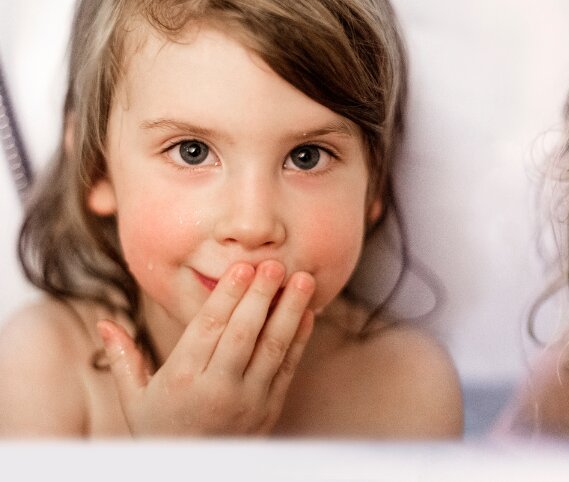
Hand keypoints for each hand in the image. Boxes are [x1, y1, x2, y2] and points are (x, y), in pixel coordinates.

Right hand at [97, 260, 315, 435]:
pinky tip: (309, 312)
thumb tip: (104, 323)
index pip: (208, 329)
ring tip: (303, 279)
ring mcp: (248, 401)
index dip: (227, 296)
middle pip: (243, 333)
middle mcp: (217, 389)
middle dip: (261, 296)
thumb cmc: (161, 431)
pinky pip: (288, 368)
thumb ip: (124, 358)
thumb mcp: (134, 400)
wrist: (191, 479)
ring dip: (290, 311)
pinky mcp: (270, 409)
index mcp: (182, 380)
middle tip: (275, 263)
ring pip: (272, 348)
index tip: (242, 267)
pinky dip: (300, 339)